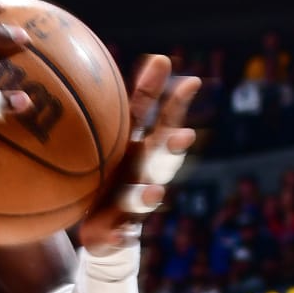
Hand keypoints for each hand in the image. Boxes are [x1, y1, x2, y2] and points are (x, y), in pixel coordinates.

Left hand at [75, 54, 201, 254]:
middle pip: (163, 160)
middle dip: (173, 149)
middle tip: (184, 136)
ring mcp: (135, 206)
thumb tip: (155, 56)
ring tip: (155, 192)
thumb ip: (135, 103)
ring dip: (149, 195)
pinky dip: (118, 235)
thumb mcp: (116, 136)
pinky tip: (114, 235)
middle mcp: (145, 175)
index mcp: (143, 149)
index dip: (176, 104)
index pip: (162, 121)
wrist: (102, 229)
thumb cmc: (110, 172)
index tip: (191, 82)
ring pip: (144, 199)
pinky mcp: (119, 232)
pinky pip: (119, 235)